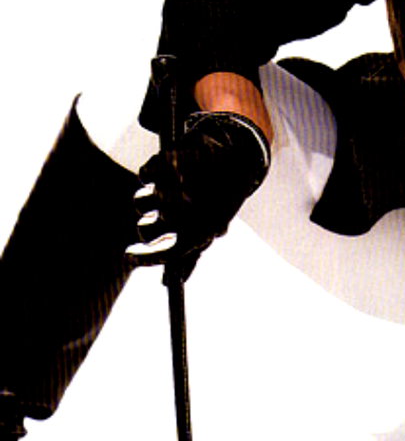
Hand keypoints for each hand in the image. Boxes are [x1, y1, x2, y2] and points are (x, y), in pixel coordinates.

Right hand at [127, 111, 270, 275]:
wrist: (240, 157)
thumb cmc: (221, 199)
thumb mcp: (210, 228)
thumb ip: (189, 256)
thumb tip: (168, 283)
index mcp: (200, 231)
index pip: (164, 253)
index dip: (144, 257)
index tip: (130, 256)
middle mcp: (185, 212)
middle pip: (144, 229)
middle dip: (147, 225)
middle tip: (159, 216)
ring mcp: (174, 185)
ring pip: (140, 201)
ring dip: (149, 198)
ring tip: (169, 190)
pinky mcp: (169, 160)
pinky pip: (144, 174)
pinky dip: (150, 173)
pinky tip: (169, 170)